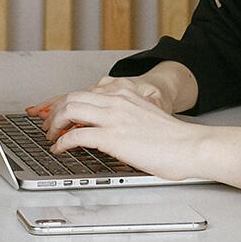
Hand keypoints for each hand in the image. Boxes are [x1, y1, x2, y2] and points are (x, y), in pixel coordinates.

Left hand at [41, 90, 240, 193]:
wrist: (192, 146)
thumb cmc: (175, 139)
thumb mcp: (146, 117)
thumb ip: (126, 117)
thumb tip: (109, 131)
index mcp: (125, 94)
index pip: (84, 92)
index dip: (64, 102)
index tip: (54, 111)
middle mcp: (116, 101)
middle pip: (71, 98)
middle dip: (53, 112)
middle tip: (48, 125)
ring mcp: (114, 118)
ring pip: (70, 111)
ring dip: (54, 124)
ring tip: (50, 136)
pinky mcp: (113, 137)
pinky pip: (77, 135)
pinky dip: (63, 142)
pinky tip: (61, 149)